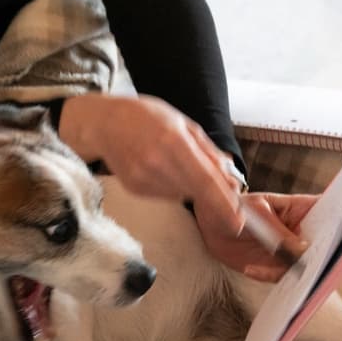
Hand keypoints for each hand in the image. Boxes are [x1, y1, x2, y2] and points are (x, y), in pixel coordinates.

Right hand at [58, 93, 244, 234]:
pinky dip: (170, 186)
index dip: (223, 204)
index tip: (237, 222)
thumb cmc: (147, 118)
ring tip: (172, 160)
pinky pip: (166, 195)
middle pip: (196, 191)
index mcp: (174, 141)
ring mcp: (144, 178)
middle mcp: (158, 163)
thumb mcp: (183, 124)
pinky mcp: (135, 189)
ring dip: (188, 185)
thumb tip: (231, 180)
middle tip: (218, 194)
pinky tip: (158, 167)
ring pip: (182, 194)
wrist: (104, 123)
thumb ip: (209, 153)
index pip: (205, 181)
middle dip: (211, 196)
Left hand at [197, 192, 317, 281]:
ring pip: (303, 266)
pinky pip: (279, 276)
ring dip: (289, 271)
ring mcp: (289, 250)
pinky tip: (250, 268)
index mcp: (301, 209)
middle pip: (323, 246)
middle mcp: (300, 232)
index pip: (328, 213)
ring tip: (268, 267)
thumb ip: (279, 234)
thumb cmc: (237, 208)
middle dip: (321, 257)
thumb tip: (303, 251)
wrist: (212, 224)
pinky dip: (266, 275)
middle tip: (311, 264)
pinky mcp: (275, 266)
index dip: (341, 222)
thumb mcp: (257, 214)